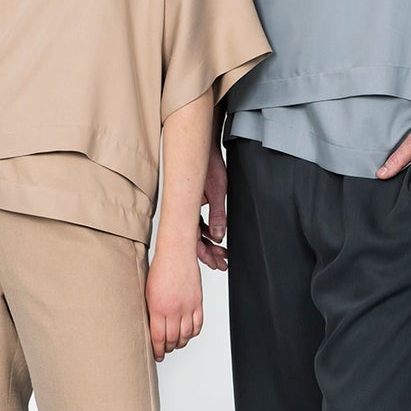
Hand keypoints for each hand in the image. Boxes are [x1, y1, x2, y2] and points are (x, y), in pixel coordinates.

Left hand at [146, 246, 203, 361]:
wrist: (176, 252)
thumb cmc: (160, 268)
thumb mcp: (148, 292)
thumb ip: (152, 312)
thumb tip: (152, 328)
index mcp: (159, 308)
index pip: (158, 338)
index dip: (157, 350)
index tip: (156, 355)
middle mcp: (175, 309)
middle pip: (172, 339)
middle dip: (167, 348)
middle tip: (163, 351)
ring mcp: (188, 306)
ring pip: (186, 335)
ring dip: (180, 343)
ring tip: (174, 344)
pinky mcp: (198, 302)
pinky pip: (198, 325)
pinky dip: (193, 333)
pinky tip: (187, 334)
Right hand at [197, 139, 228, 270]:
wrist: (206, 147)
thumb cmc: (209, 164)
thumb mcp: (218, 190)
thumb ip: (218, 214)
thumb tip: (219, 236)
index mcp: (188, 208)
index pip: (193, 238)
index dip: (205, 253)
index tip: (216, 263)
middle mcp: (187, 209)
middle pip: (195, 238)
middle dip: (209, 252)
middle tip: (222, 263)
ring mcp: (192, 206)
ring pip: (198, 231)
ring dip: (210, 243)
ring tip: (223, 254)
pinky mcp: (197, 201)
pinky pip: (201, 220)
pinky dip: (210, 230)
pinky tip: (218, 236)